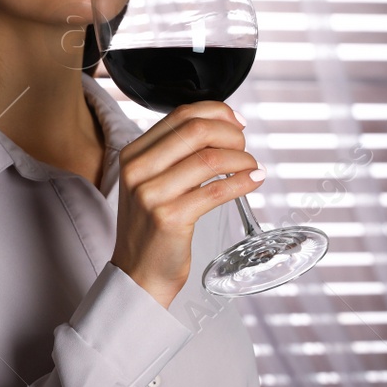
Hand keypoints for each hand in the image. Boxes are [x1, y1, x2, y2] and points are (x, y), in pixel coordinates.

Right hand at [109, 101, 262, 308]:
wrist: (138, 274)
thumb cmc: (152, 228)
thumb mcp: (152, 182)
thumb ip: (177, 154)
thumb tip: (225, 126)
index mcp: (133, 155)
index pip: (181, 114)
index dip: (217, 112)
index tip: (238, 123)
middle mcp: (137, 170)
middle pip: (196, 130)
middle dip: (232, 134)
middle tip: (245, 148)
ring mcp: (151, 195)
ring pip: (210, 158)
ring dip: (242, 158)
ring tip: (251, 167)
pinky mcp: (169, 218)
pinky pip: (216, 190)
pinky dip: (243, 181)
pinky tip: (253, 181)